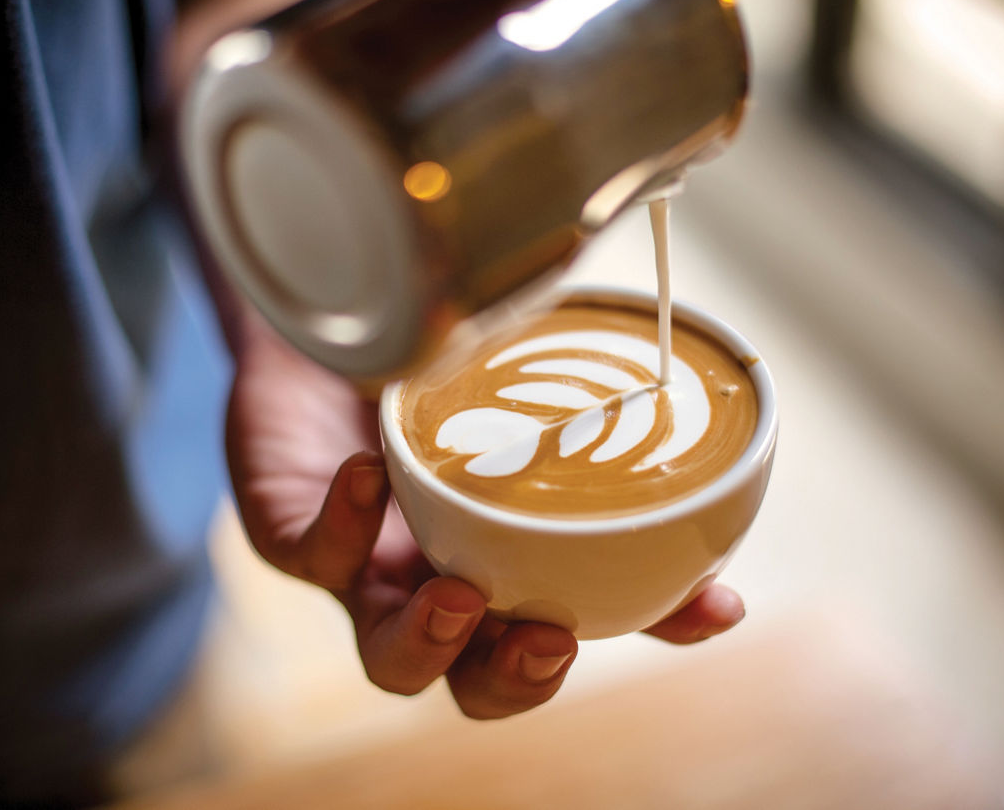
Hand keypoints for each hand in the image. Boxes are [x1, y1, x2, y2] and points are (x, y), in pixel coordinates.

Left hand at [225, 313, 745, 718]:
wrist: (333, 322)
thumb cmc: (437, 371)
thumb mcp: (523, 385)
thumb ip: (591, 414)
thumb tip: (696, 407)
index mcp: (504, 563)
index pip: (585, 617)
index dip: (650, 630)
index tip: (714, 606)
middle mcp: (435, 585)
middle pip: (474, 681)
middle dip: (515, 680)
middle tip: (550, 641)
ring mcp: (363, 571)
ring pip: (388, 656)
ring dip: (428, 643)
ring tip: (458, 597)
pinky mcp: (290, 532)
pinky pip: (313, 552)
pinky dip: (345, 526)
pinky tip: (369, 475)